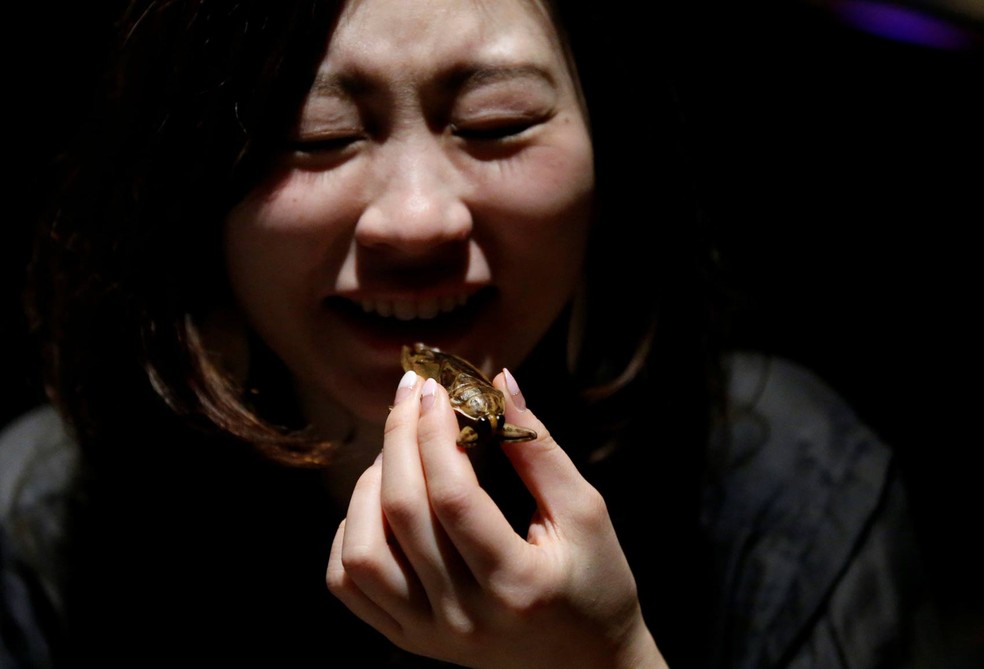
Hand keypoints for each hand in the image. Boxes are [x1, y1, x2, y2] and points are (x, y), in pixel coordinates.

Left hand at [326, 369, 666, 668]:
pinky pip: (351, 585)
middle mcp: (464, 619)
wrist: (587, 665)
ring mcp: (429, 636)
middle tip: (412, 395)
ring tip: (398, 451)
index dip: (435, 432)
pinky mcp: (409, 640)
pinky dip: (350, 532)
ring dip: (368, 486)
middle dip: (400, 438)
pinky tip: (378, 502)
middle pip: (402, 513)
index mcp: (515, 584)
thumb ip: (539, 448)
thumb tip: (499, 382)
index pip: (453, 496)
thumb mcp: (585, 512)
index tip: (436, 387)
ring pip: (362, 552)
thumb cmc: (597, 583)